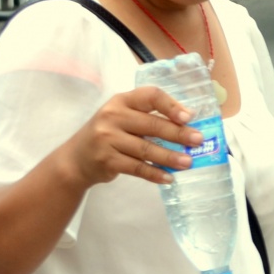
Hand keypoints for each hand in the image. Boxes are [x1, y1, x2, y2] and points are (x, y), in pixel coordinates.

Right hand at [62, 86, 204, 187]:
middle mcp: (113, 116)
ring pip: (146, 149)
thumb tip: (188, 124)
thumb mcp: (123, 117)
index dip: (171, 105)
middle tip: (198, 141)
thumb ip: (148, 117)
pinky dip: (155, 174)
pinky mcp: (107, 160)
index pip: (150, 96)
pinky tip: (169, 177)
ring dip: (170, 157)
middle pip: (152, 125)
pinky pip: (137, 168)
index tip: (189, 116)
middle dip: (178, 134)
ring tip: (188, 162)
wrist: (76, 159)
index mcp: (122, 101)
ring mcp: (107, 138)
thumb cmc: (109, 134)